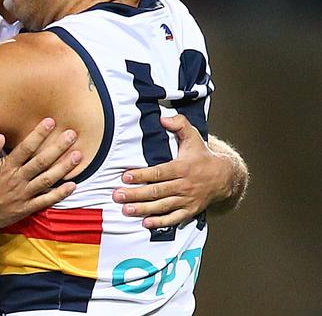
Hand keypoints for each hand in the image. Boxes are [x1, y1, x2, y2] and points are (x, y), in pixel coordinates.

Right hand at [0, 118, 81, 231]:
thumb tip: (0, 135)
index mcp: (5, 167)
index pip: (26, 147)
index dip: (39, 134)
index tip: (50, 122)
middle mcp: (16, 180)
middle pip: (42, 161)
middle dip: (58, 147)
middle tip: (72, 135)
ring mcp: (22, 195)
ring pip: (47, 179)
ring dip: (64, 167)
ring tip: (78, 156)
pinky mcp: (25, 209)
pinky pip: (45, 200)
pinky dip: (60, 194)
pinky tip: (73, 185)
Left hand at [113, 115, 231, 228]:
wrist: (225, 176)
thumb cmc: (202, 155)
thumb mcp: (193, 136)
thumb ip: (179, 124)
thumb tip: (163, 118)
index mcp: (182, 167)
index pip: (159, 172)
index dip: (142, 175)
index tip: (125, 176)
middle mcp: (184, 185)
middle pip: (156, 191)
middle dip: (135, 194)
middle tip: (117, 195)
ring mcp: (187, 199)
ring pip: (162, 206)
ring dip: (143, 209)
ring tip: (126, 210)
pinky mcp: (190, 210)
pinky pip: (174, 218)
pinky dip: (160, 222)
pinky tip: (146, 223)